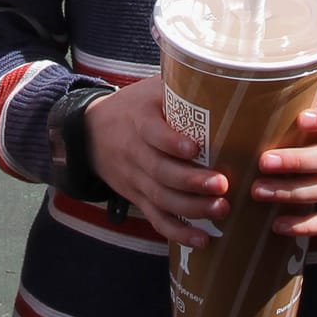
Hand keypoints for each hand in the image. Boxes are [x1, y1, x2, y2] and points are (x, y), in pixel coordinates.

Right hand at [85, 79, 227, 246]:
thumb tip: (228, 76)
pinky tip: (203, 239)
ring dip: (191, 208)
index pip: (152, 133)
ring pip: (161, 198)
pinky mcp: (138, 196)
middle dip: (191, 181)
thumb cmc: (133, 106)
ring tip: (221, 209)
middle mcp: (135, 152)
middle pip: (160, 171)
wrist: (88, 132)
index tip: (195, 147)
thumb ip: (180, 85)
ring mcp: (135, 179)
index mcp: (139, 121)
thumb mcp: (150, 89)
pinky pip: (156, 218)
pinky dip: (178, 232)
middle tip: (222, 185)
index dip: (172, 142)